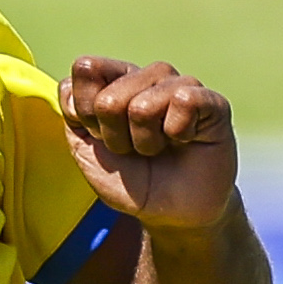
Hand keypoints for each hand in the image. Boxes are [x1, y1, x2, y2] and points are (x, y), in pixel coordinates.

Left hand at [61, 55, 239, 232]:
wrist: (172, 214)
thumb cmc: (133, 182)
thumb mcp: (88, 153)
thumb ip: (72, 115)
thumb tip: (71, 84)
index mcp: (115, 80)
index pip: (85, 69)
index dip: (86, 113)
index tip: (102, 138)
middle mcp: (147, 76)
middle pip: (108, 98)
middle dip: (116, 138)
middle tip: (135, 151)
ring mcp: (180, 85)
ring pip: (143, 105)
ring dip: (145, 141)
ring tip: (159, 149)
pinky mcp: (211, 100)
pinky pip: (184, 100)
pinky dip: (178, 133)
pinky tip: (186, 140)